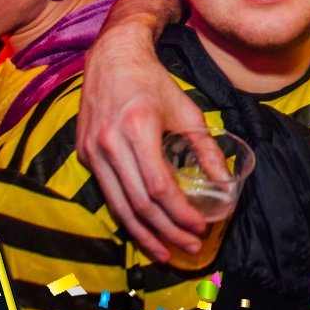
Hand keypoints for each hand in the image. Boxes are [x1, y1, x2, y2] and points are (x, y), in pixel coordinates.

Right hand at [76, 23, 208, 262]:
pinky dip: (127, 216)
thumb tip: (226, 182)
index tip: (199, 227)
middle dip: (167, 231)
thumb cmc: (153, 82)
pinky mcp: (83, 154)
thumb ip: (206, 148)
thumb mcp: (186, 110)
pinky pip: (107, 194)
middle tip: (189, 246)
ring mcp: (92, 150)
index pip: (158, 185)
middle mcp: (109, 142)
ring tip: (166, 252)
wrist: (111, 57)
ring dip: (144, 234)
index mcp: (138, 127)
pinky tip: (144, 229)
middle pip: (139, 203)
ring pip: (118, 206)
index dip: (179, 212)